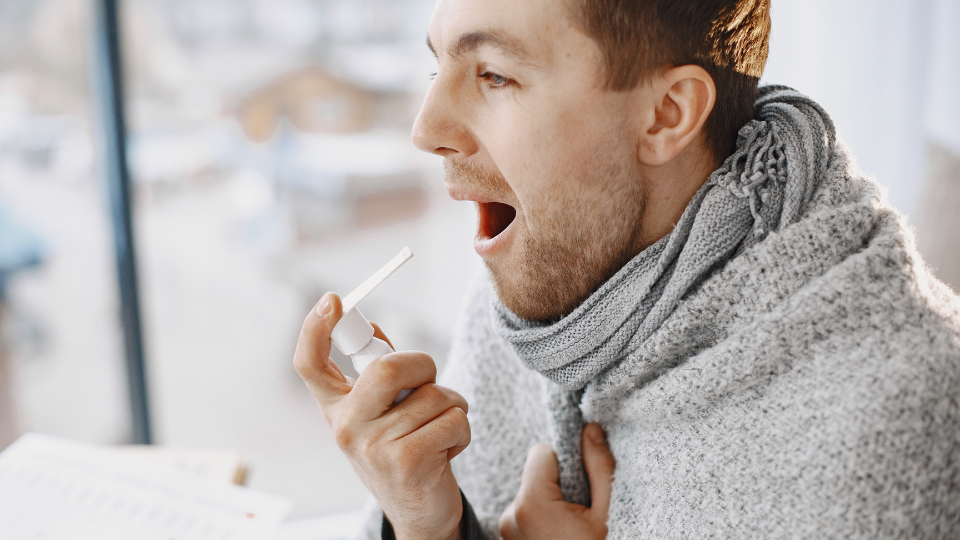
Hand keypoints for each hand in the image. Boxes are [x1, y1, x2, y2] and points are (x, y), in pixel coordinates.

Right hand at [294, 293, 469, 539]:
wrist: (420, 513)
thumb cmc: (403, 450)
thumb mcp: (382, 413)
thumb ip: (378, 374)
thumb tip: (372, 327)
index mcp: (335, 408)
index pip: (309, 364)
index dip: (315, 329)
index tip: (332, 300)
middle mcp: (345, 427)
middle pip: (387, 367)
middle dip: (423, 365)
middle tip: (429, 380)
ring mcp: (374, 447)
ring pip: (434, 394)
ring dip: (451, 406)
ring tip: (437, 430)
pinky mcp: (407, 463)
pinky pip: (453, 419)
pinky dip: (462, 430)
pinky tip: (446, 450)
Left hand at [498, 424, 614, 539]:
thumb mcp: (605, 513)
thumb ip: (599, 468)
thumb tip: (591, 430)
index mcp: (532, 503)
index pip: (541, 452)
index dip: (564, 461)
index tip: (578, 483)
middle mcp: (511, 514)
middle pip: (535, 472)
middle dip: (557, 482)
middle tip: (576, 510)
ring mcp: (506, 527)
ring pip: (530, 490)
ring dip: (549, 499)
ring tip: (567, 524)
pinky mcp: (506, 534)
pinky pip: (524, 508)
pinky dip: (540, 514)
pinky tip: (556, 531)